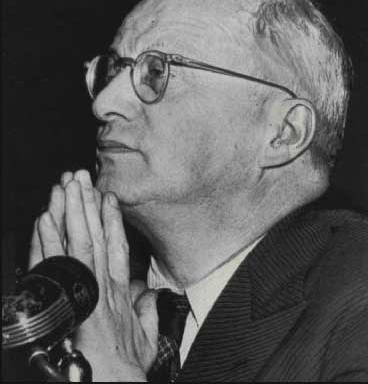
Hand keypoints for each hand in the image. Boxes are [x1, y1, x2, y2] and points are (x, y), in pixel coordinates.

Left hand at [29, 170, 157, 381]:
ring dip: (71, 212)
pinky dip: (51, 240)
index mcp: (120, 290)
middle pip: (94, 236)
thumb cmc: (128, 364)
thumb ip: (148, 309)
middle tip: (80, 176)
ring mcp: (87, 288)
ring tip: (65, 185)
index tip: (106, 195)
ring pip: (78, 242)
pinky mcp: (71, 297)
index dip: (110, 219)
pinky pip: (58, 264)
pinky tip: (46, 218)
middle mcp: (103, 283)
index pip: (116, 245)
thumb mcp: (147, 336)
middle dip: (86, 204)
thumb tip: (150, 292)